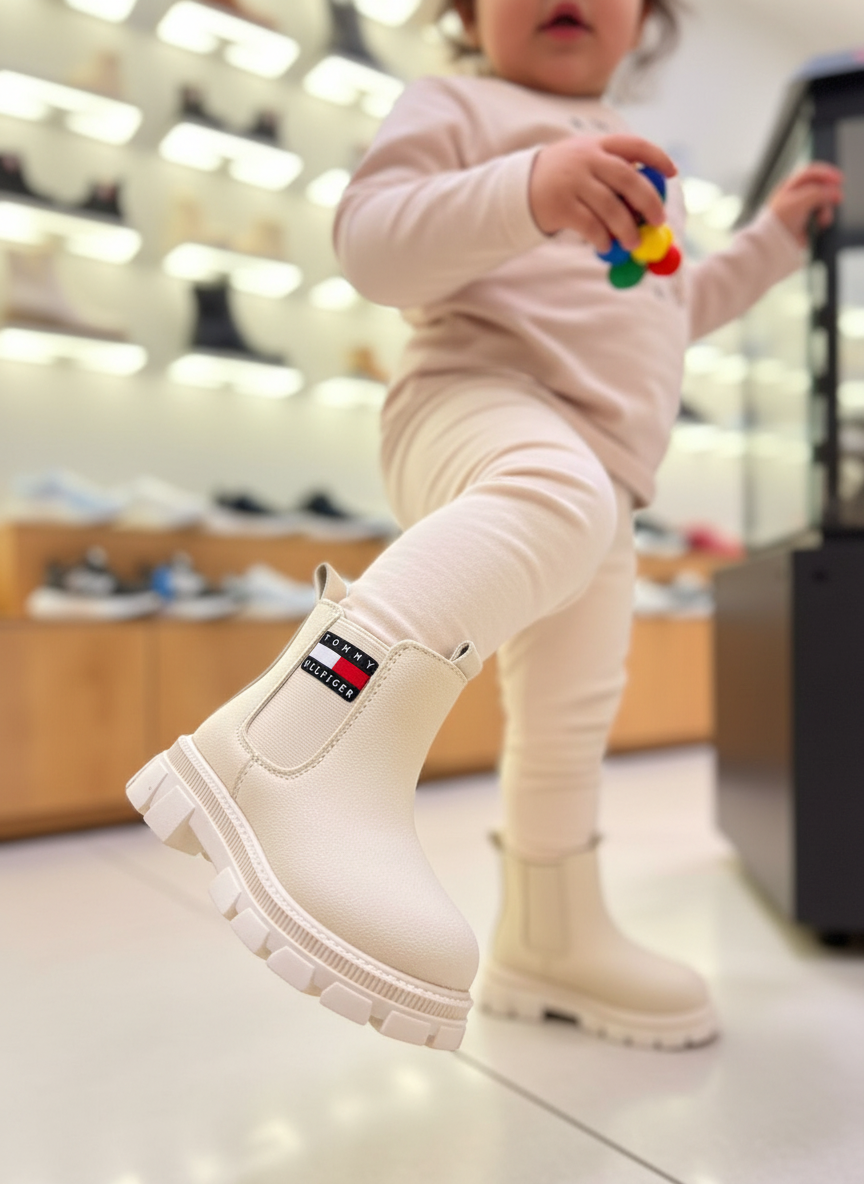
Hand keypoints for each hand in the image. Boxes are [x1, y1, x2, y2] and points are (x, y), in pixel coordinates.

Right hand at [529, 133, 676, 252]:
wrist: (520, 188)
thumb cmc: (564, 179)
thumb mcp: (586, 162)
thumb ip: (613, 172)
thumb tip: (649, 202)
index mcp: (598, 144)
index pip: (635, 145)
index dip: (657, 158)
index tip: (672, 174)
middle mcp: (587, 159)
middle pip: (627, 178)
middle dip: (648, 201)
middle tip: (658, 221)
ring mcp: (573, 182)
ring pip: (610, 206)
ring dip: (626, 228)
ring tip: (633, 243)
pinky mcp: (561, 206)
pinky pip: (590, 225)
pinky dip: (602, 238)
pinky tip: (606, 246)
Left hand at [768, 162, 843, 244]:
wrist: (774, 243)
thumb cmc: (781, 220)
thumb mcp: (801, 200)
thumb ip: (820, 192)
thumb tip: (835, 193)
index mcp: (791, 186)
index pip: (812, 173)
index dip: (827, 173)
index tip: (839, 180)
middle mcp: (797, 195)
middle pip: (821, 187)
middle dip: (829, 194)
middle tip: (838, 200)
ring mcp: (802, 209)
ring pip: (823, 203)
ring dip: (826, 210)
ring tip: (822, 220)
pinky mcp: (806, 222)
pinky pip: (822, 216)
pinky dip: (824, 219)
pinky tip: (821, 225)